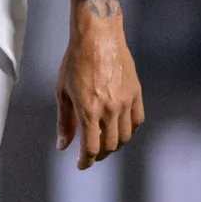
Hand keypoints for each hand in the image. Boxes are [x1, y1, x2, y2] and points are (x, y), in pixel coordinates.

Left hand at [55, 14, 145, 168]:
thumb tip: (63, 145)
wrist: (98, 36)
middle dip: (99, 155)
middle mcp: (110, 109)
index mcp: (89, 110)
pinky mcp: (136, 92)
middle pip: (109, 146)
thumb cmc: (76, 61)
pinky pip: (137, 120)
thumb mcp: (62, 92)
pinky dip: (130, 129)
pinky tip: (121, 127)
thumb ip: (64, 121)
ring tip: (105, 141)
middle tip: (92, 154)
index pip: (91, 148)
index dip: (86, 161)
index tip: (82, 164)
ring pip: (125, 136)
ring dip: (114, 144)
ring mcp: (125, 101)